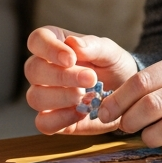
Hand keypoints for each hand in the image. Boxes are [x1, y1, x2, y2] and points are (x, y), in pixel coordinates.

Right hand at [24, 26, 139, 134]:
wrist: (128, 96)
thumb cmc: (114, 68)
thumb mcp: (110, 53)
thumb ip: (93, 46)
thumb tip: (73, 43)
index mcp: (55, 45)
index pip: (37, 40)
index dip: (49, 49)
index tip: (71, 59)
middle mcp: (44, 69)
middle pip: (33, 70)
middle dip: (61, 76)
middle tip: (90, 79)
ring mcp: (45, 96)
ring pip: (35, 97)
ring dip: (62, 97)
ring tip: (87, 97)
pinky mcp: (52, 120)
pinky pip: (43, 123)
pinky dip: (61, 119)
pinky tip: (82, 113)